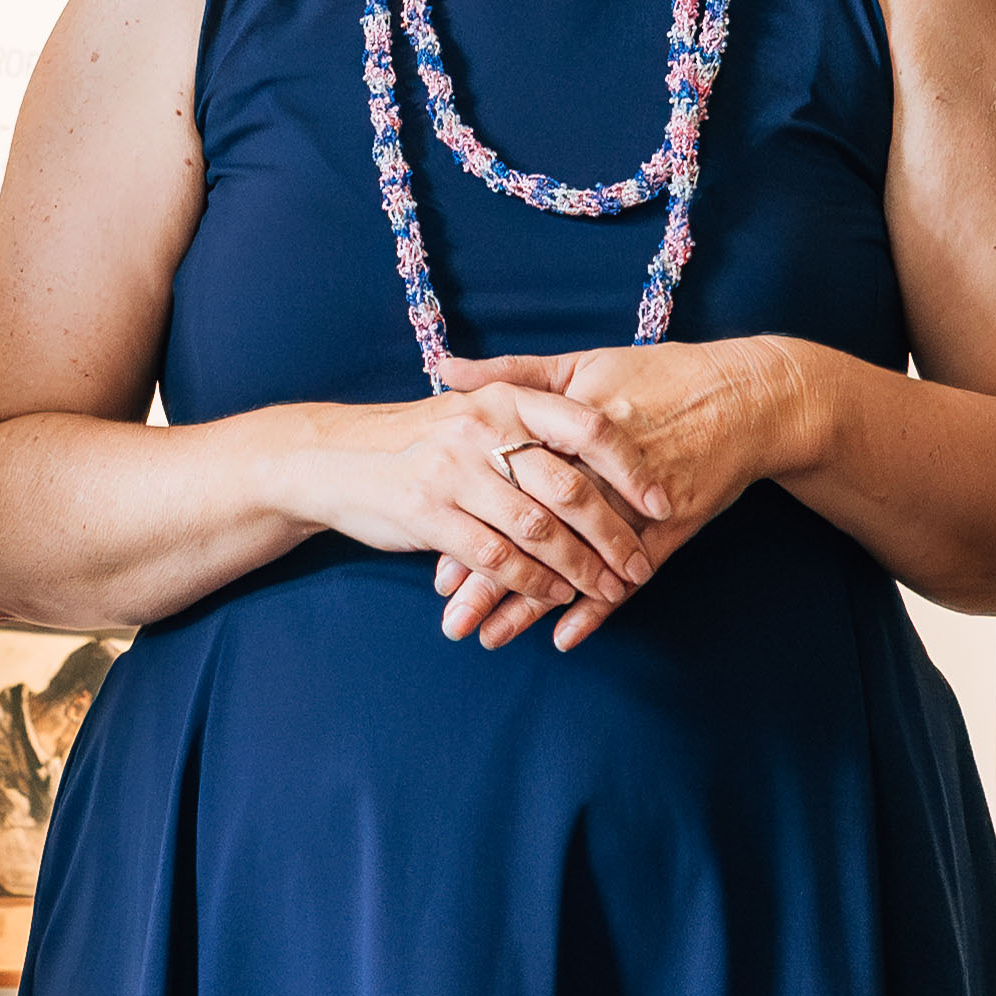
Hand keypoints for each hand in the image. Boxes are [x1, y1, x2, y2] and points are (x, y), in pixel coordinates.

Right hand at [289, 387, 659, 646]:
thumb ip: (529, 417)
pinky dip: (532, 582)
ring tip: (609, 588)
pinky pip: (497, 556)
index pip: (587, 426)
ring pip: (538, 528)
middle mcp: (483, 428)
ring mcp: (455, 472)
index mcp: (505, 398)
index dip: (632, 467)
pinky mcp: (430, 514)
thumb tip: (604, 435)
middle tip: (640, 563)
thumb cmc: (417, 438)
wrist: (332, 458)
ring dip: (580, 566)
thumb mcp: (472, 408)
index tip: (663, 502)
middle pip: (570, 485)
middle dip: (613, 532)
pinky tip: (556, 597)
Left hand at [428, 338, 818, 650]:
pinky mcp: (672, 526)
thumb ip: (513, 373)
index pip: (509, 481)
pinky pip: (631, 574)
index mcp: (571, 425)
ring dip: (532, 604)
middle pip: (534, 529)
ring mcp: (638, 502)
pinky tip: (564, 638)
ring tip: (490, 637)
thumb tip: (444, 369)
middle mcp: (601, 467)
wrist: (747, 395)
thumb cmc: (661, 376)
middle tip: (449, 613)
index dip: (471, 518)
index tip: (431, 553)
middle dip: (489, 576)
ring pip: (576, 560)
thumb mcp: (585, 363)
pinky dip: (600, 608)